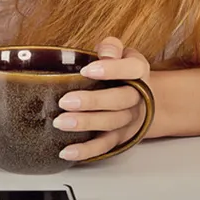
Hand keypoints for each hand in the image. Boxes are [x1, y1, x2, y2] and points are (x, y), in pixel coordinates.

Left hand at [53, 36, 150, 160]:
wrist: (139, 97)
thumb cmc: (120, 69)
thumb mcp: (119, 52)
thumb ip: (112, 47)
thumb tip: (106, 54)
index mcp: (139, 72)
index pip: (132, 69)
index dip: (112, 70)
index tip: (87, 70)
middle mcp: (138, 97)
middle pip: (120, 100)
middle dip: (92, 102)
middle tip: (65, 101)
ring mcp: (129, 119)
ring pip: (111, 124)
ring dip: (86, 124)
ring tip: (60, 122)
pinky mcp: (119, 137)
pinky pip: (104, 146)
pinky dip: (86, 151)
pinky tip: (66, 151)